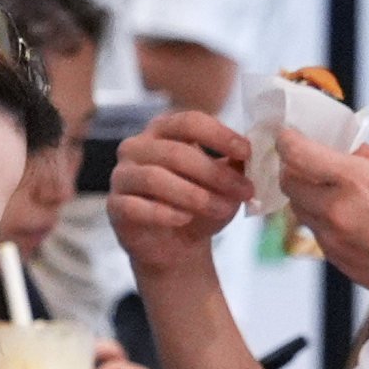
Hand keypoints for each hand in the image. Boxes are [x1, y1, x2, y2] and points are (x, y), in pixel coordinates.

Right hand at [107, 111, 252, 274]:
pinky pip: (136, 206)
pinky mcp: (115, 206)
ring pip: (156, 178)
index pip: (189, 122)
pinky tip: (184, 220)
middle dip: (214, 174)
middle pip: (176, 152)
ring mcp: (122, 176)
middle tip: (244, 191)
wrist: (176, 247)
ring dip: (195, 196)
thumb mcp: (223, 182)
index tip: (247, 152)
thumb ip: (235, 162)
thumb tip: (254, 150)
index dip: (219, 135)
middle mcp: (136, 147)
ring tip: (221, 210)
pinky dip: (164, 214)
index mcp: (163, 130)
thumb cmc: (200, 205)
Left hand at [276, 137, 368, 313]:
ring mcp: (331, 238)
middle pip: (288, 182)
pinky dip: (321, 216)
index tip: (288, 135)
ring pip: (298, 207)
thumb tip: (341, 145)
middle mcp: (336, 210)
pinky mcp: (333, 258)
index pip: (297, 155)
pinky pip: (315, 229)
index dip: (287, 140)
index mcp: (355, 180)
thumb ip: (366, 155)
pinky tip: (347, 215)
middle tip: (307, 159)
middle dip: (292, 166)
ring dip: (305, 192)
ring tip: (330, 187)